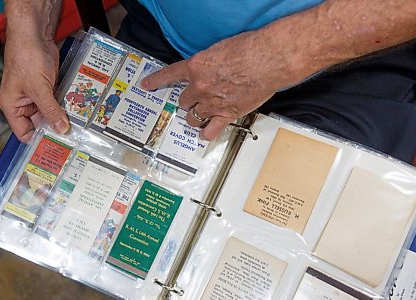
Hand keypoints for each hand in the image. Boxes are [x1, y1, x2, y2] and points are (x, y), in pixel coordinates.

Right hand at [0, 35, 69, 142]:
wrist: (34, 35)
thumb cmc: (26, 58)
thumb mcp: (39, 89)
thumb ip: (50, 110)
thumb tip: (61, 129)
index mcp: (12, 106)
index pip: (24, 132)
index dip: (38, 141)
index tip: (55, 149)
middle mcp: (23, 103)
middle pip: (39, 125)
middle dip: (54, 130)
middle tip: (72, 142)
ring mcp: (36, 95)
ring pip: (50, 113)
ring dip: (62, 119)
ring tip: (78, 130)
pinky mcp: (48, 87)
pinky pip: (57, 102)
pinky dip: (66, 107)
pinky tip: (78, 114)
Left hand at [141, 28, 305, 139]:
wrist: (268, 59)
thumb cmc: (249, 49)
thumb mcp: (220, 49)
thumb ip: (208, 62)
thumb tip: (207, 68)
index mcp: (196, 67)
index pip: (169, 75)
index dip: (156, 81)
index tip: (147, 85)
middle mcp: (200, 86)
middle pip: (183, 100)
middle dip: (188, 100)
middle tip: (195, 99)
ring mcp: (212, 103)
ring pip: (193, 116)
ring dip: (195, 116)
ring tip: (200, 116)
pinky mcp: (227, 114)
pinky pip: (210, 130)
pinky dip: (206, 134)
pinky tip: (205, 134)